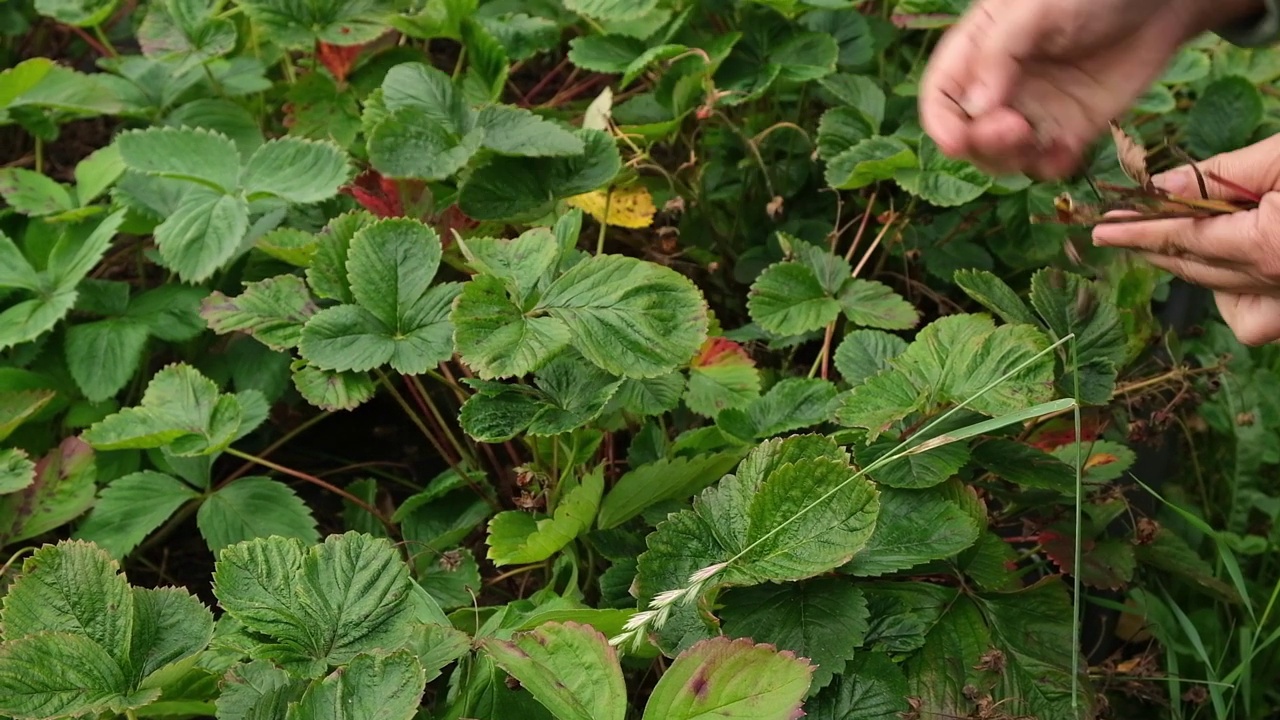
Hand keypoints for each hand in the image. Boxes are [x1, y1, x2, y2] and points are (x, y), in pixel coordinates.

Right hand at [918, 0, 1258, 178]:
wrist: (1160, 2)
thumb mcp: (1038, 9)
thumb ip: (1001, 53)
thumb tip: (974, 109)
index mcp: (976, 52)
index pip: (940, 98)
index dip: (941, 124)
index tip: (958, 141)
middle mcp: (996, 89)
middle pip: (967, 136)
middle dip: (984, 143)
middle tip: (1018, 128)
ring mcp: (1031, 113)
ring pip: (1000, 159)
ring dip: (1013, 160)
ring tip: (1046, 140)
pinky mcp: (1067, 132)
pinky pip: (1045, 166)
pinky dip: (1051, 168)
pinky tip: (1069, 150)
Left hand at [1092, 134, 1279, 345]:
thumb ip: (1224, 174)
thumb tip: (1163, 187)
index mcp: (1273, 246)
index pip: (1183, 237)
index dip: (1137, 230)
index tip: (1100, 226)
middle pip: (1196, 268)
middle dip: (1152, 247)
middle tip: (1114, 230)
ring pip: (1224, 298)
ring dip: (1194, 269)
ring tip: (1168, 240)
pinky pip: (1256, 321)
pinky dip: (1238, 301)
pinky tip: (1234, 270)